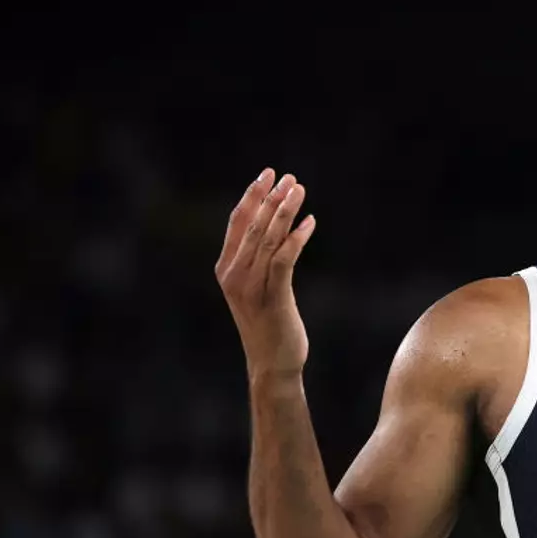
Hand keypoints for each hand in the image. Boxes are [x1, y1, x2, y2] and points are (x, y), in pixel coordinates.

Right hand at [215, 169, 316, 381]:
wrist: (272, 362)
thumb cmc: (268, 323)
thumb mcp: (257, 286)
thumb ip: (258, 259)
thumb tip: (275, 227)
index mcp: (226, 269)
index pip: (237, 223)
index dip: (251, 196)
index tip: (267, 175)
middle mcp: (234, 275)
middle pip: (253, 225)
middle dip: (271, 197)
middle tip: (289, 176)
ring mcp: (252, 287)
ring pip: (268, 239)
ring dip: (285, 211)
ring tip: (299, 190)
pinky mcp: (273, 298)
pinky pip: (283, 260)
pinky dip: (296, 239)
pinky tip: (310, 223)